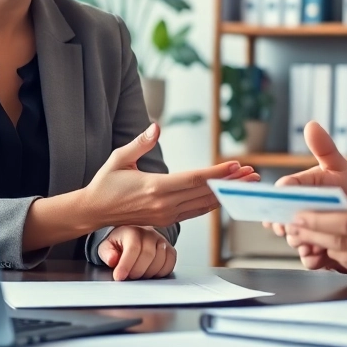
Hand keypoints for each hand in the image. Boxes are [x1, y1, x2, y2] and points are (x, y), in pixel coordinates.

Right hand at [83, 123, 259, 228]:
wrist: (93, 211)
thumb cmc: (105, 182)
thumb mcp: (119, 158)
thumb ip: (140, 143)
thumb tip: (157, 126)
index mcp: (155, 187)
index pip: (194, 179)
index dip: (217, 173)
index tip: (236, 165)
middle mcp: (164, 204)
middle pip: (205, 192)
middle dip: (231, 182)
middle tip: (253, 173)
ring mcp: (166, 214)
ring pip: (204, 203)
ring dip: (226, 193)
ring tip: (245, 183)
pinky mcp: (166, 220)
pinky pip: (196, 211)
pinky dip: (212, 202)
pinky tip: (225, 195)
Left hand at [97, 226, 175, 280]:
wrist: (132, 237)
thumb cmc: (119, 243)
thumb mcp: (106, 247)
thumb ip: (107, 253)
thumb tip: (113, 259)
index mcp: (132, 230)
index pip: (133, 248)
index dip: (126, 265)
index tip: (119, 276)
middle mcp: (149, 233)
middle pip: (148, 255)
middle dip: (136, 271)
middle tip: (128, 276)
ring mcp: (161, 240)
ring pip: (160, 260)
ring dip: (148, 273)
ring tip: (138, 273)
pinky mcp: (169, 248)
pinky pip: (170, 262)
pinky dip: (161, 272)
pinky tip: (150, 272)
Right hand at [263, 122, 346, 270]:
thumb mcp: (339, 168)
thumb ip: (325, 149)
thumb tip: (311, 125)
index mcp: (299, 190)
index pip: (280, 192)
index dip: (280, 201)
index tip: (286, 207)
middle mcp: (296, 212)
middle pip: (281, 220)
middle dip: (292, 225)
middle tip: (303, 226)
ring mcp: (304, 233)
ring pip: (294, 241)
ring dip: (304, 241)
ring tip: (319, 239)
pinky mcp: (315, 253)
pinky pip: (307, 259)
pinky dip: (314, 257)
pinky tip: (325, 252)